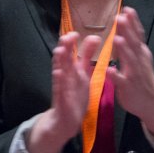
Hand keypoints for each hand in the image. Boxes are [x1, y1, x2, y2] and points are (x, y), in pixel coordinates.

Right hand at [27, 32, 99, 152]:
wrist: (67, 120)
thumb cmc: (75, 95)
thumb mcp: (84, 74)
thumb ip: (87, 58)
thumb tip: (95, 38)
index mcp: (73, 70)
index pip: (72, 53)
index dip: (74, 43)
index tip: (77, 32)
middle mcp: (66, 75)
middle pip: (64, 59)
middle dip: (65, 48)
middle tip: (67, 36)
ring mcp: (62, 86)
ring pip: (59, 71)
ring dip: (59, 62)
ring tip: (60, 50)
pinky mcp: (61, 99)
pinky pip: (59, 89)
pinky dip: (59, 81)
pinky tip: (58, 73)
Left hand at [109, 7, 153, 140]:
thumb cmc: (143, 76)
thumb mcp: (140, 56)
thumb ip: (132, 41)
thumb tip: (125, 21)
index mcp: (141, 52)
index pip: (138, 35)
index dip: (133, 22)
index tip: (127, 8)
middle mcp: (139, 60)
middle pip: (133, 44)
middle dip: (127, 31)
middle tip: (120, 17)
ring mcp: (134, 74)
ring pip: (129, 60)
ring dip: (123, 50)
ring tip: (117, 38)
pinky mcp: (128, 87)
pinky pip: (121, 81)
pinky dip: (115, 75)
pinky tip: (109, 70)